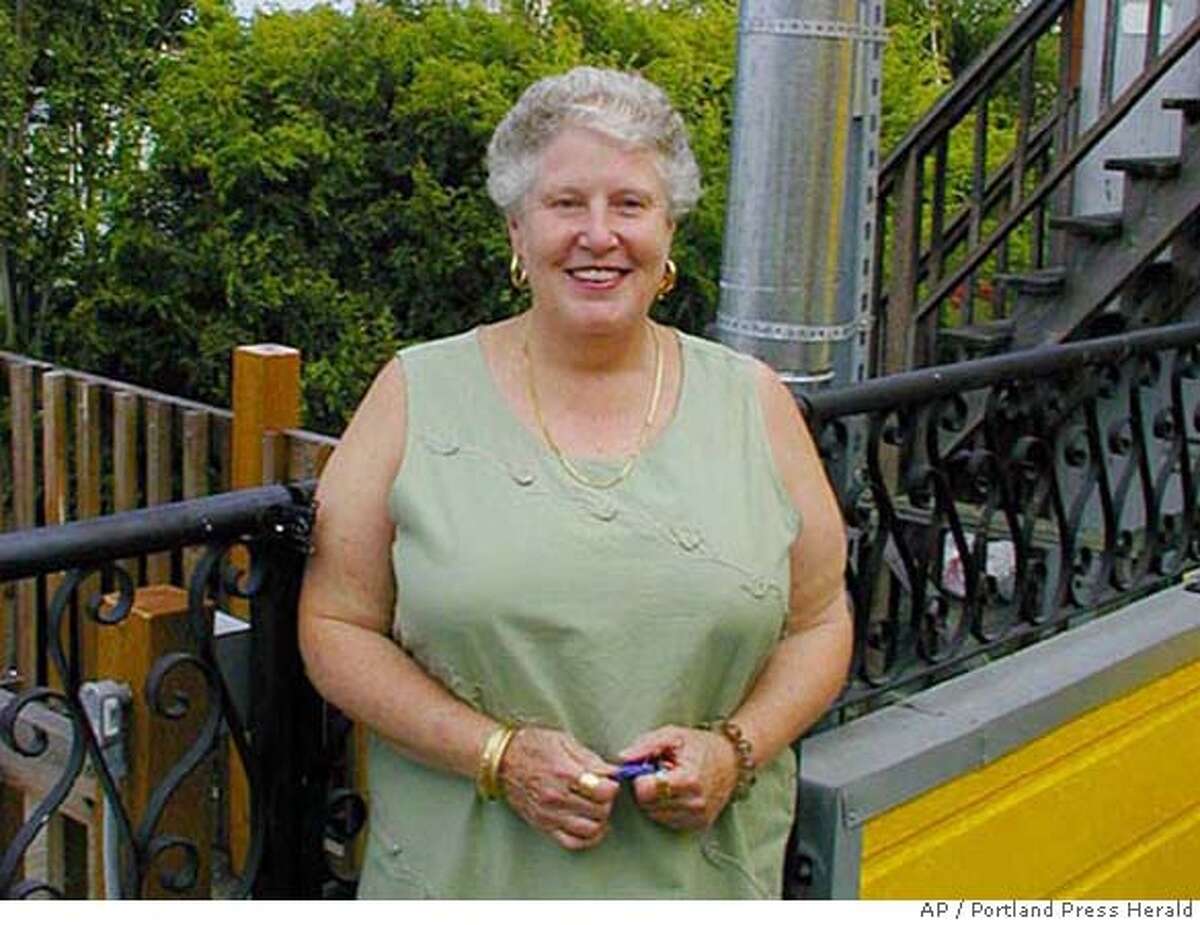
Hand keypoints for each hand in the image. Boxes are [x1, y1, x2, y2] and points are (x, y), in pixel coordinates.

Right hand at [498, 727, 619, 850]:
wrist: (502, 760)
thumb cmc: (532, 745)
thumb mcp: (563, 741)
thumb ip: (590, 759)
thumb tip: (614, 771)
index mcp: (563, 772)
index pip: (603, 791)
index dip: (612, 785)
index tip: (609, 780)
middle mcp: (556, 797)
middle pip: (600, 810)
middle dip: (607, 801)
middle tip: (603, 791)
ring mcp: (549, 814)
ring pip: (590, 829)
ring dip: (600, 819)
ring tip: (596, 807)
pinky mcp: (543, 826)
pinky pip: (572, 842)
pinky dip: (587, 838)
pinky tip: (591, 826)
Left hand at [618, 725, 737, 830]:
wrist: (731, 761)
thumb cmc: (700, 745)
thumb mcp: (672, 735)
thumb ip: (645, 745)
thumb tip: (622, 759)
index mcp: (688, 780)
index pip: (645, 792)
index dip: (640, 778)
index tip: (648, 767)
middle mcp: (694, 803)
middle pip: (647, 805)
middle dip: (647, 788)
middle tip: (659, 772)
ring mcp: (697, 817)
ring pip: (655, 814)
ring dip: (655, 799)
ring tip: (669, 781)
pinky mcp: (698, 825)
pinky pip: (667, 820)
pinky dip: (665, 807)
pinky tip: (676, 792)